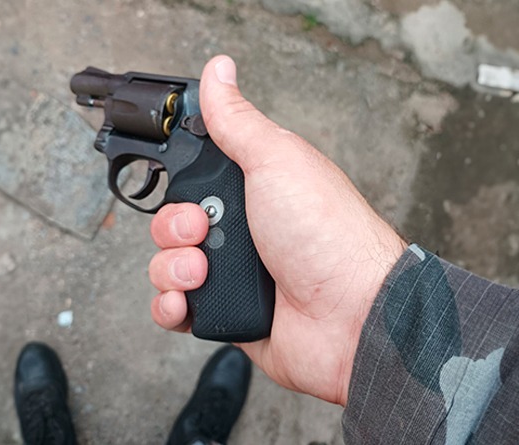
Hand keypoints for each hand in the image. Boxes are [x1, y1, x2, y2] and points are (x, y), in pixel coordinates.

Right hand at [148, 55, 406, 405]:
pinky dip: (171, 305)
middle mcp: (242, 231)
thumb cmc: (327, 233)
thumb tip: (219, 71)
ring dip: (173, 267)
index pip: (194, 178)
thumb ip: (237, 120)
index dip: (179, 180)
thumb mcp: (277, 160)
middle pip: (172, 221)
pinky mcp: (224, 314)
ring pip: (167, 265)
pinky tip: (190, 300)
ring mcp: (232, 274)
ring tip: (203, 271)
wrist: (351, 314)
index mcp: (254, 190)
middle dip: (175, 226)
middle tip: (202, 229)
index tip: (181, 182)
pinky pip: (173, 309)